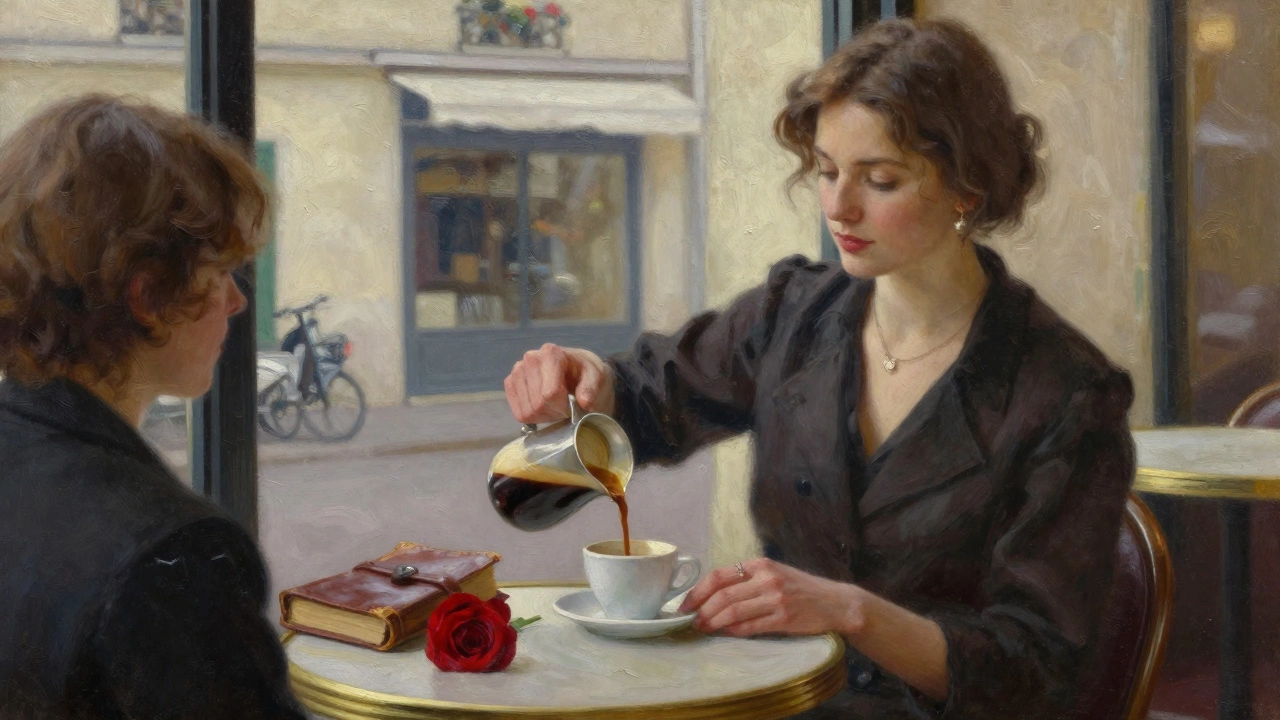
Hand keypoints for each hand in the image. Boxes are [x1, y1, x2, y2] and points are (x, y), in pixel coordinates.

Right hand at [504, 343, 614, 423]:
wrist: (578, 371)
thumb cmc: (587, 374)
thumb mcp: (597, 377)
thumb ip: (591, 388)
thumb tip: (583, 402)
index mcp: (551, 353)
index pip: (550, 393)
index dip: (563, 407)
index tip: (573, 405)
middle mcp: (530, 358)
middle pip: (538, 404)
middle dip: (555, 412)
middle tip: (565, 407)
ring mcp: (517, 371)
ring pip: (527, 411)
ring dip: (544, 415)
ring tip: (555, 405)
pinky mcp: (510, 383)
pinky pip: (518, 413)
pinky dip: (533, 416)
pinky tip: (544, 407)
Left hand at [678, 558, 863, 637]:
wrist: (836, 602)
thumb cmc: (802, 590)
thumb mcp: (775, 574)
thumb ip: (748, 581)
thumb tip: (713, 597)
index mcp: (760, 564)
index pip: (719, 575)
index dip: (698, 591)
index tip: (685, 605)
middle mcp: (766, 578)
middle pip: (722, 595)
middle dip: (702, 610)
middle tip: (691, 622)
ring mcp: (776, 598)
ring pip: (733, 611)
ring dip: (713, 622)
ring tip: (703, 629)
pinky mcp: (784, 618)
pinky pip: (751, 627)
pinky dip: (734, 631)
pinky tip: (726, 634)